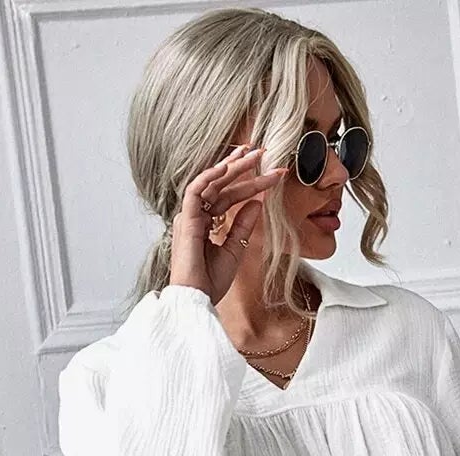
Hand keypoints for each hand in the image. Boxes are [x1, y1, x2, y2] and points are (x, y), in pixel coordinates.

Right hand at [168, 143, 286, 304]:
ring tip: (252, 154)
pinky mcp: (186, 220)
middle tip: (264, 152)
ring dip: (231, 167)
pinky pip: (196, 190)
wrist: (198, 299)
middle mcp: (196, 215)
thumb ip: (243, 226)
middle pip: (222, 185)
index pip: (229, 196)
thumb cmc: (211, 281)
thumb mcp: (235, 250)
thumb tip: (257, 203)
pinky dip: (211, 177)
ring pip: (212, 182)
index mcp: (205, 223)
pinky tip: (228, 167)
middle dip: (243, 167)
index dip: (250, 184)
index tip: (273, 175)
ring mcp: (190, 216)